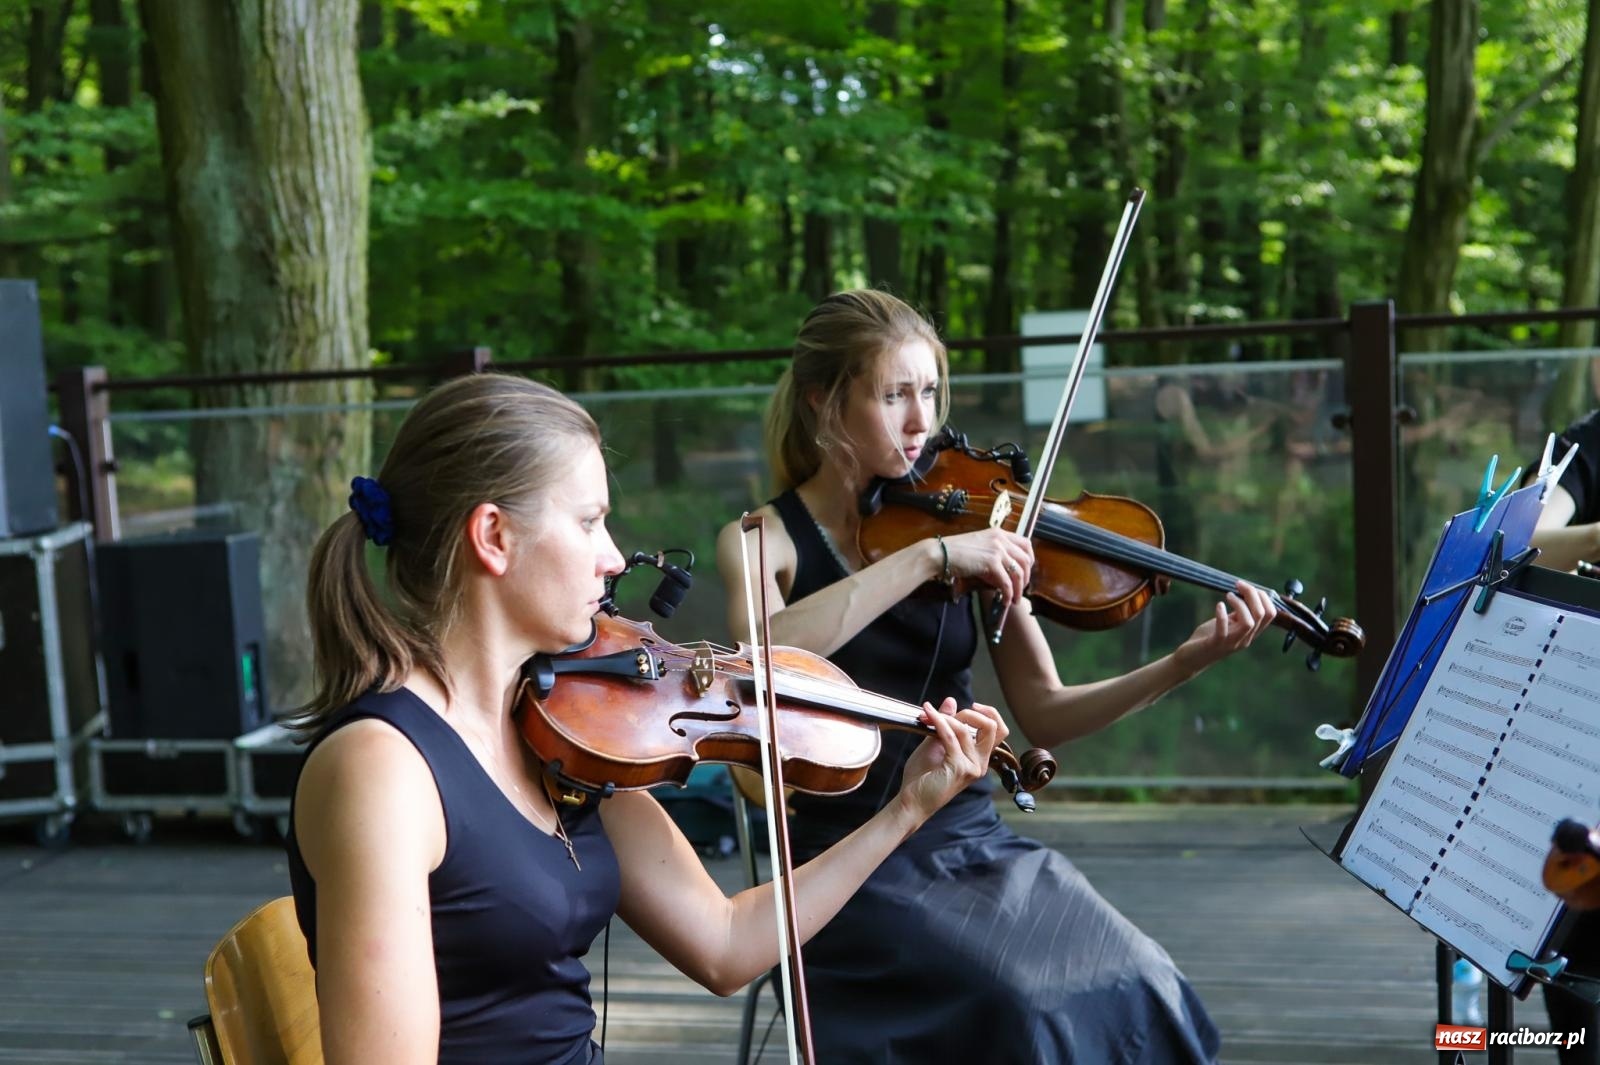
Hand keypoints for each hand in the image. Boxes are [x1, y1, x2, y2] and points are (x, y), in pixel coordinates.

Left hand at [895, 698, 1006, 818]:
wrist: (911, 801)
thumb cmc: (922, 776)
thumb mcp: (934, 744)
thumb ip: (946, 723)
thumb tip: (951, 700)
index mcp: (979, 758)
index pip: (999, 730)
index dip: (988, 713)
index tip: (972, 706)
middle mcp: (980, 763)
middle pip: (993, 727)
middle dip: (971, 713)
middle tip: (950, 713)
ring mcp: (972, 767)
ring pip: (966, 730)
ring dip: (945, 717)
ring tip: (928, 715)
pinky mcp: (959, 769)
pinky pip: (950, 737)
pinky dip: (938, 723)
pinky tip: (928, 716)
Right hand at [938, 529, 1033, 602]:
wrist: (942, 553)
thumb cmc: (957, 552)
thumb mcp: (981, 549)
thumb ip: (996, 559)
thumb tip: (1006, 577)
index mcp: (999, 533)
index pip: (1026, 544)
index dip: (1030, 560)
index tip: (1026, 572)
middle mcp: (1001, 539)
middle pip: (1026, 560)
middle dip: (1026, 578)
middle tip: (1021, 589)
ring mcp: (997, 550)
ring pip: (1018, 573)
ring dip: (1019, 589)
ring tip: (1014, 599)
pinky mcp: (992, 562)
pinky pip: (1007, 582)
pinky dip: (1008, 594)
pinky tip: (1005, 600)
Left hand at [1171, 579, 1276, 674]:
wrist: (1192, 658)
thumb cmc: (1210, 637)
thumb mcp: (1229, 624)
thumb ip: (1239, 614)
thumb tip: (1247, 594)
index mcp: (1251, 633)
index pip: (1270, 614)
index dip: (1263, 596)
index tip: (1247, 586)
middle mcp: (1245, 639)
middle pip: (1262, 614)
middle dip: (1253, 595)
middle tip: (1238, 584)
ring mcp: (1231, 642)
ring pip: (1249, 623)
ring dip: (1240, 604)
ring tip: (1228, 595)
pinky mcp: (1215, 644)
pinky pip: (1223, 630)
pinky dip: (1222, 615)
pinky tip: (1219, 605)